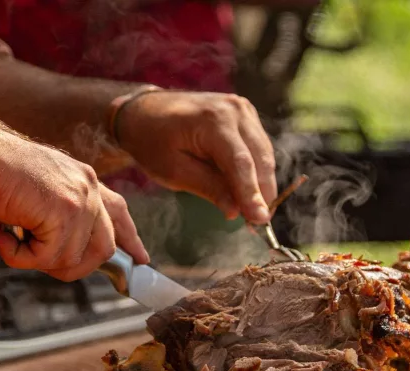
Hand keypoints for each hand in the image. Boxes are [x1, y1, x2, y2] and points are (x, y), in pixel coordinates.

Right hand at [0, 129, 149, 280]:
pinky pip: (48, 258)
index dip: (130, 238)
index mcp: (83, 180)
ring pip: (73, 259)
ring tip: (9, 239)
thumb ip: (54, 221)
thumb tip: (56, 256)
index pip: (118, 212)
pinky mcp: (65, 212)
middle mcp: (89, 188)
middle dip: (75, 266)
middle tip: (38, 261)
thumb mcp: (32, 199)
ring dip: (36, 260)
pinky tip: (2, 235)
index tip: (140, 258)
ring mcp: (81, 200)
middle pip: (104, 248)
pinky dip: (19, 257)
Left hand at [117, 91, 276, 223]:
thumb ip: (208, 188)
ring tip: (256, 211)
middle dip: (263, 193)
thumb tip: (236, 210)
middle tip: (259, 222)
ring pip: (264, 154)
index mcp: (213, 120)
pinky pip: (260, 148)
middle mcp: (234, 110)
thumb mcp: (173, 171)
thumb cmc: (152, 142)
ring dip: (263, 184)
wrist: (145, 112)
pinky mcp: (247, 116)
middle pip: (260, 158)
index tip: (260, 219)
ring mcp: (243, 110)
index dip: (252, 193)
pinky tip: (251, 192)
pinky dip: (258, 171)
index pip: (240, 163)